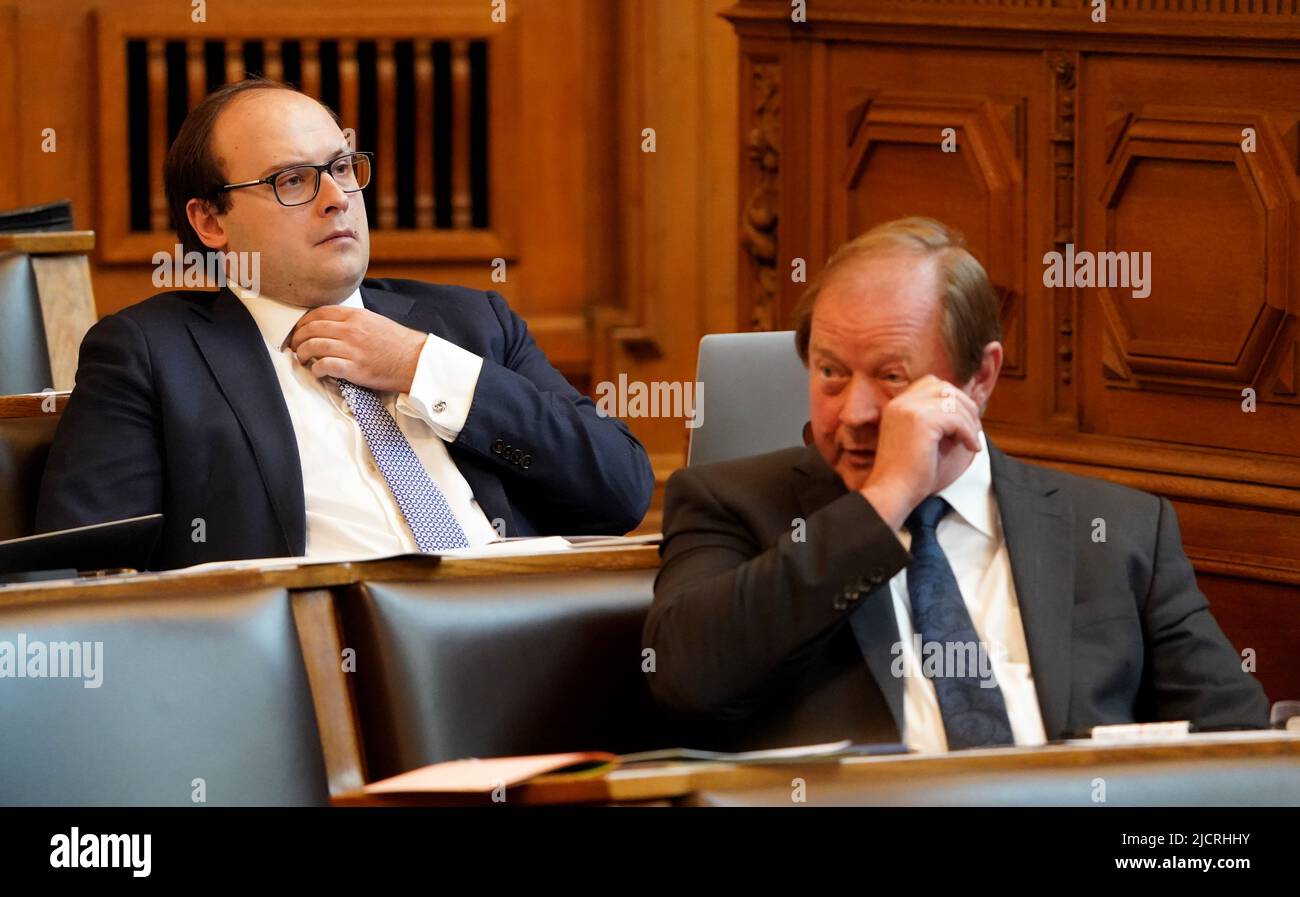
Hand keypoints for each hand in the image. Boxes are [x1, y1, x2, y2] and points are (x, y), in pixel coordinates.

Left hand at [287, 305, 426, 392]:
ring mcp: (352, 349)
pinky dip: (316, 369)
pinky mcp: (354, 369)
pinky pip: (325, 366)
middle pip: (312, 329)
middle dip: (298, 337)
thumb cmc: (399, 344)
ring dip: (302, 353)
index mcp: (356, 316)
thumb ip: (354, 321)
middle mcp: (351, 330)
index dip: (304, 321)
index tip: (299, 329)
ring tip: (301, 358)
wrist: (416, 361)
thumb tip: (334, 325)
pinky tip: (317, 372)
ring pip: (313, 346)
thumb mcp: (376, 321)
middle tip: (294, 345)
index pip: (319, 313)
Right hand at [858, 375, 981, 529]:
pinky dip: (969, 432)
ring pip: (952, 401)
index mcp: (896, 405)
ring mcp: (908, 409)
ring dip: (969, 421)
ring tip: (972, 440)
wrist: (892, 492)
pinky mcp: (921, 421)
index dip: (951, 398)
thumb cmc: (908, 474)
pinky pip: (957, 419)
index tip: (963, 419)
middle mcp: (900, 402)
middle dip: (964, 405)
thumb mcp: (923, 439)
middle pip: (943, 387)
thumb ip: (939, 421)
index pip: (930, 384)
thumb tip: (968, 412)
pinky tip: (971, 447)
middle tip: (973, 428)